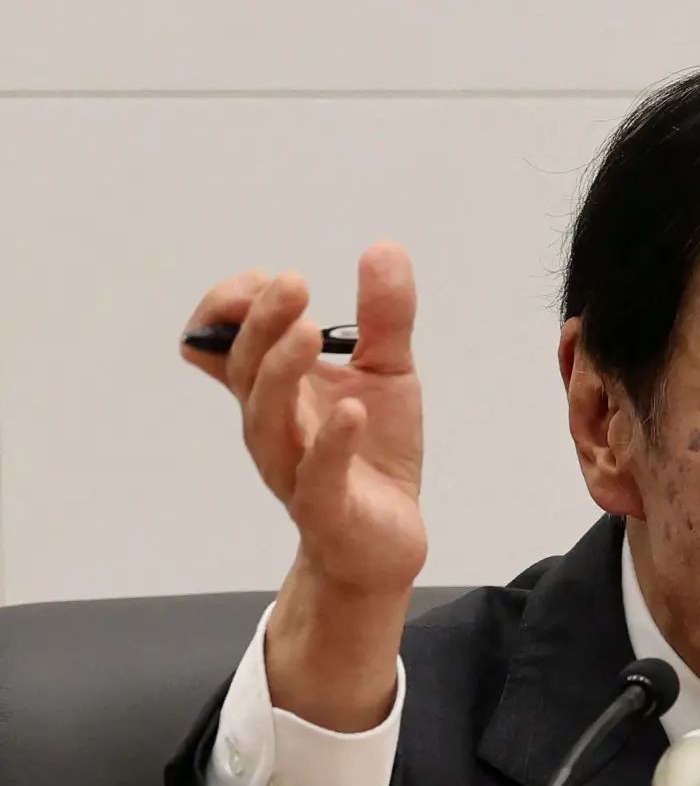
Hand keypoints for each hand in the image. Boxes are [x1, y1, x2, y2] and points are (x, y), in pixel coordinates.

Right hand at [181, 241, 425, 598]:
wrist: (384, 537)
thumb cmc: (371, 451)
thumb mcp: (388, 372)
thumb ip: (385, 316)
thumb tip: (383, 248)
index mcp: (276, 388)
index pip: (224, 339)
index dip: (235, 303)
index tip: (276, 280)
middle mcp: (272, 424)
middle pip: (246, 369)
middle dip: (261, 322)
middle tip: (292, 283)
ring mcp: (293, 467)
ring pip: (266, 420)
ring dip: (282, 372)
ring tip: (308, 333)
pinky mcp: (325, 508)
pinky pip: (316, 476)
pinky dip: (330, 443)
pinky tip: (350, 410)